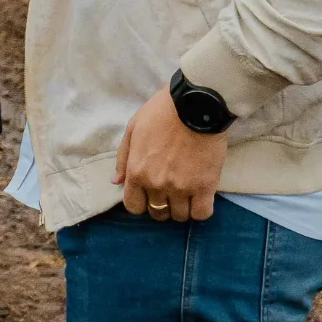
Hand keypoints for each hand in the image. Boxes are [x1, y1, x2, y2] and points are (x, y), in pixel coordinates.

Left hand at [115, 87, 228, 222]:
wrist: (196, 105)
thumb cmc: (162, 112)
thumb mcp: (133, 129)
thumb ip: (124, 158)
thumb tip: (116, 182)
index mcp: (136, 172)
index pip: (134, 206)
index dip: (141, 203)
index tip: (149, 194)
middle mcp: (156, 184)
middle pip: (157, 213)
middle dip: (162, 206)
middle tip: (170, 192)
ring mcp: (181, 187)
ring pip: (179, 216)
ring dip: (182, 208)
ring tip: (187, 194)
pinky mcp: (205, 186)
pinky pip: (202, 213)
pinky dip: (200, 210)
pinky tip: (201, 198)